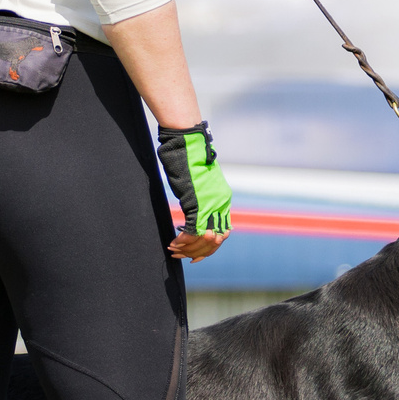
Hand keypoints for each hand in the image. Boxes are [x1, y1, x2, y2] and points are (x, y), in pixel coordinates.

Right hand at [156, 121, 231, 260]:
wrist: (187, 144)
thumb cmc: (188, 160)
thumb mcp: (199, 185)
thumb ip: (201, 201)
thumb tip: (195, 216)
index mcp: (224, 200)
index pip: (222, 233)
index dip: (208, 247)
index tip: (195, 254)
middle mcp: (221, 204)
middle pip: (214, 240)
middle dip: (197, 251)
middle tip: (181, 255)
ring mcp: (211, 205)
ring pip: (204, 239)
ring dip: (188, 248)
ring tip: (174, 250)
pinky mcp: (199, 203)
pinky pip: (193, 231)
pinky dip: (183, 241)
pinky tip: (174, 243)